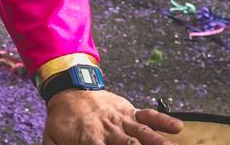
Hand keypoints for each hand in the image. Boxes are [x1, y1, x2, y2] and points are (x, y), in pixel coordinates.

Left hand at [43, 89, 182, 144]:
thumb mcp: (51, 140)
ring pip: (142, 131)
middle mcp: (108, 129)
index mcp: (89, 137)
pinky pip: (148, 114)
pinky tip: (177, 127)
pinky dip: (163, 119)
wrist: (69, 89)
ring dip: (157, 142)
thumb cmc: (62, 121)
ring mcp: (121, 119)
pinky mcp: (129, 111)